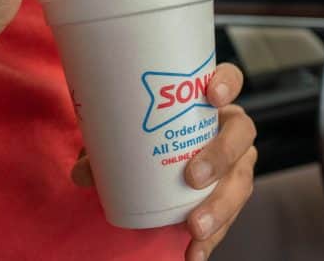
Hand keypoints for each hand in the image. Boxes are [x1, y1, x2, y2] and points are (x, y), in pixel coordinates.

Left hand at [70, 63, 256, 259]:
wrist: (162, 167)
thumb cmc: (147, 137)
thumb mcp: (126, 137)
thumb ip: (105, 149)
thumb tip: (82, 172)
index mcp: (209, 102)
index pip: (231, 80)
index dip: (227, 83)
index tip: (210, 96)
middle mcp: (230, 130)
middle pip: (241, 134)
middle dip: (221, 156)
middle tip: (193, 176)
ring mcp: (236, 164)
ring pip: (242, 180)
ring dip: (221, 206)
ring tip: (195, 227)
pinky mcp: (231, 197)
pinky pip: (230, 218)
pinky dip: (213, 238)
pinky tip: (195, 254)